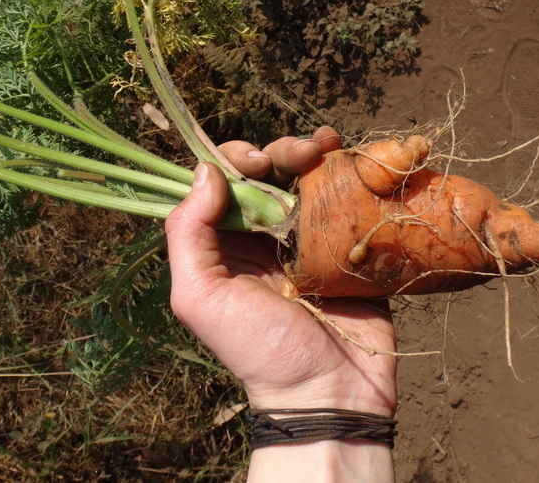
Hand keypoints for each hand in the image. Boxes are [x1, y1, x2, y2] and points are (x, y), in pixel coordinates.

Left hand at [165, 127, 397, 417]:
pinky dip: (349, 173)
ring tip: (325, 148)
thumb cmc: (260, 351)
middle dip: (278, 151)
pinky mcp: (350, 246)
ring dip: (312, 153)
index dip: (234, 160)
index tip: (252, 161)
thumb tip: (204, 172)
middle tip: (299, 153)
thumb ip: (188, 234)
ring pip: (307, 179)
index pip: (222, 184)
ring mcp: (310, 240)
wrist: (332, 390)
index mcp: (225, 246)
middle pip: (267, 173)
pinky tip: (350, 156)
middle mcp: (264, 237)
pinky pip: (348, 200)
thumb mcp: (201, 297)